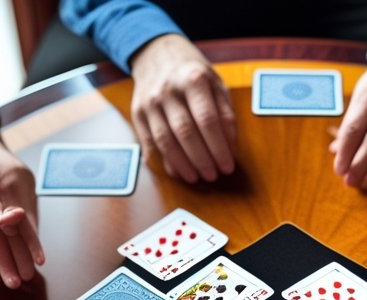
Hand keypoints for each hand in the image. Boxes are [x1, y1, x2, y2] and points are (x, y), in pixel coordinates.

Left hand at [0, 110, 44, 294]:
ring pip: (24, 225)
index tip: (35, 262)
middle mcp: (23, 185)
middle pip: (26, 224)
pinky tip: (20, 258)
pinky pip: (19, 222)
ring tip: (26, 274)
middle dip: (27, 251)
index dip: (29, 241)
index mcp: (13, 177)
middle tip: (29, 277)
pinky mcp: (17, 198)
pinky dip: (18, 239)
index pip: (21, 215)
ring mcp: (22, 192)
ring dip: (24, 249)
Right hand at [129, 34, 236, 183]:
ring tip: (196, 177)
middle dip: (202, 160)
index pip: (208, 121)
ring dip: (183, 165)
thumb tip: (229, 150)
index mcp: (194, 79)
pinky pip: (150, 143)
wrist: (156, 54)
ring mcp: (150, 102)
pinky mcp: (137, 112)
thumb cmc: (193, 73)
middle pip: (186, 133)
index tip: (228, 166)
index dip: (219, 148)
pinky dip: (164, 161)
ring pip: (166, 142)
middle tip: (213, 176)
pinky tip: (178, 171)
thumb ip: (225, 115)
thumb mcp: (216, 84)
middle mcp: (169, 90)